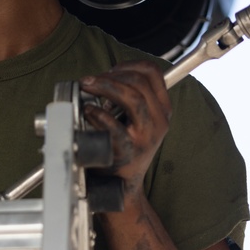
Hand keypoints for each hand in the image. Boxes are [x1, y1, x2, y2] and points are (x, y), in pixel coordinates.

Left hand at [80, 60, 171, 193]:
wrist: (121, 184)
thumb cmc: (124, 147)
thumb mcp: (137, 119)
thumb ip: (129, 96)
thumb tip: (103, 75)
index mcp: (162, 109)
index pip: (153, 72)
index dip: (128, 65)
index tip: (110, 70)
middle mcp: (159, 121)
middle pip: (140, 83)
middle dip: (111, 75)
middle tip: (90, 81)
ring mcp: (146, 137)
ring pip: (134, 99)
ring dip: (106, 87)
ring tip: (88, 87)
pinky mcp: (129, 152)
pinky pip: (115, 128)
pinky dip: (99, 115)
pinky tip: (88, 111)